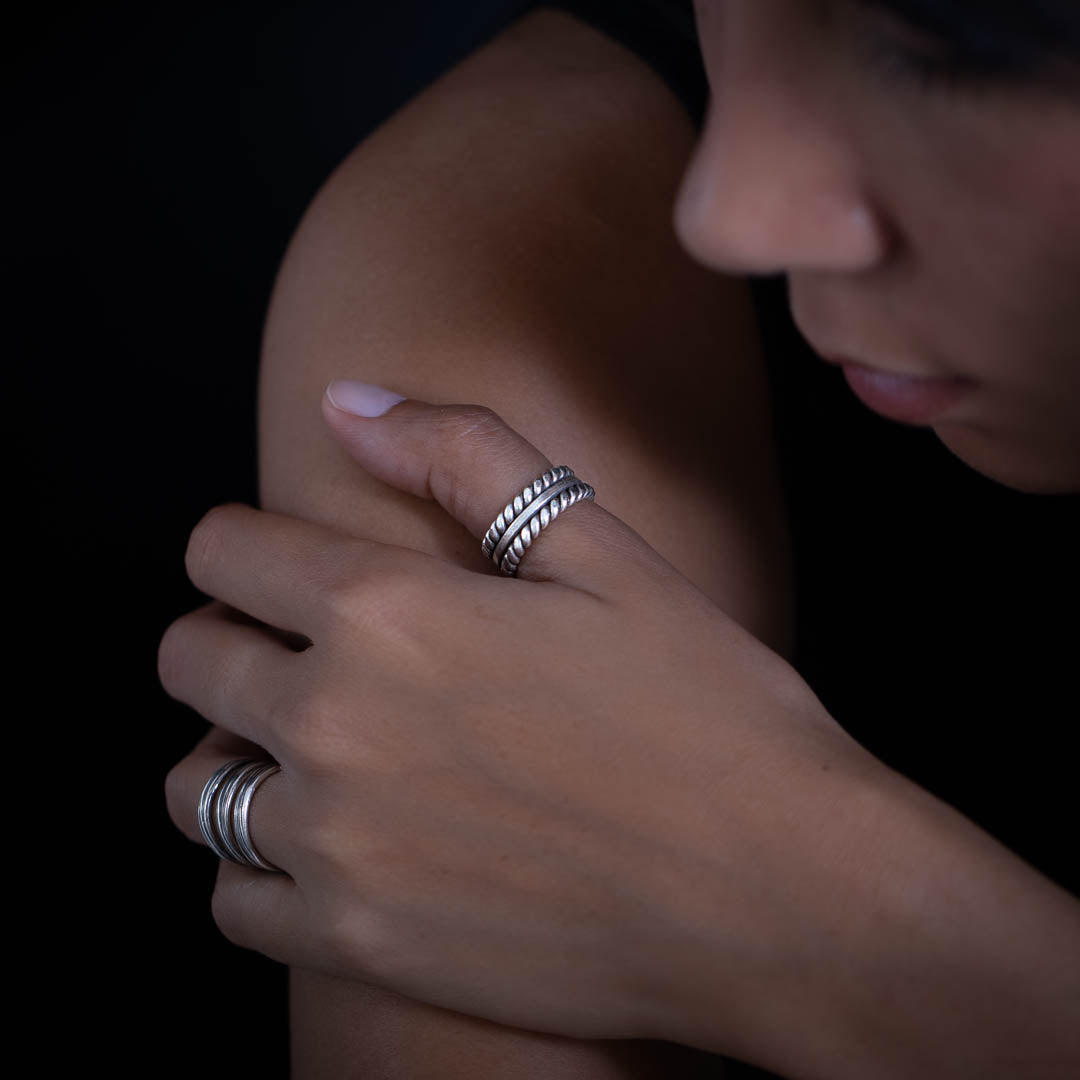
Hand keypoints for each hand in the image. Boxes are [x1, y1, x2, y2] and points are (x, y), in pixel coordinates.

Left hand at [161, 384, 878, 1049]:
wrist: (775, 894)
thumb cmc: (706, 713)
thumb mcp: (601, 551)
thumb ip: (465, 457)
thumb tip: (350, 401)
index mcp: (388, 611)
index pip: (225, 551)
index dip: (238, 543)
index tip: (271, 561)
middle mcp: (336, 722)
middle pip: (190, 660)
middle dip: (223, 636)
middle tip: (293, 649)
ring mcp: (337, 844)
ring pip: (191, 785)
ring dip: (227, 754)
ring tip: (298, 752)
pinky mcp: (358, 942)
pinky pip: (232, 901)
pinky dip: (253, 868)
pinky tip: (323, 847)